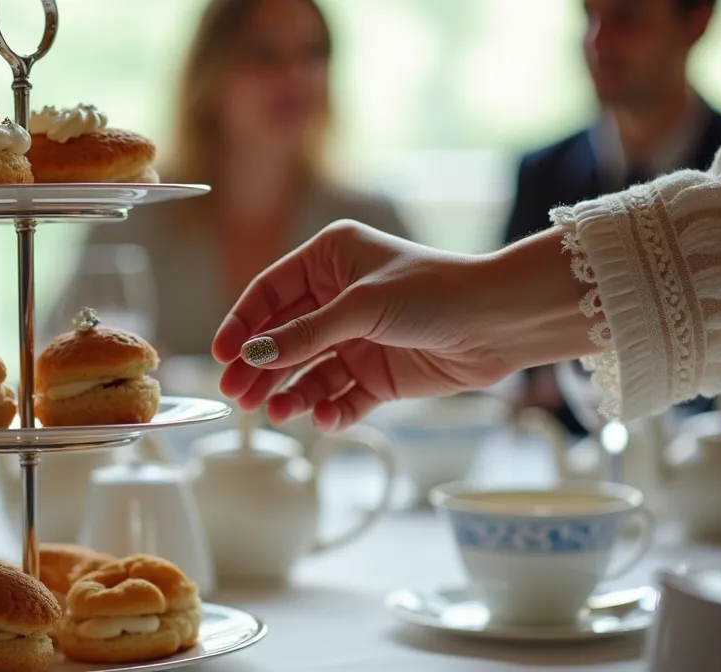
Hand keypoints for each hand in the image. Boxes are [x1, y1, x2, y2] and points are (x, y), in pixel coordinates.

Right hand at [211, 220, 596, 430]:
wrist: (500, 322)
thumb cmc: (436, 292)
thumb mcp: (362, 306)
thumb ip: (306, 334)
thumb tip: (256, 355)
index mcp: (330, 259)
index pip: (269, 293)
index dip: (243, 325)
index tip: (221, 356)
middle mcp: (339, 297)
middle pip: (283, 337)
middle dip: (262, 367)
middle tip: (239, 396)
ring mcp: (358, 338)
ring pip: (308, 371)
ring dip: (291, 392)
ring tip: (278, 413)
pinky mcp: (379, 374)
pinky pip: (341, 395)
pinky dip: (329, 409)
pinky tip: (321, 418)